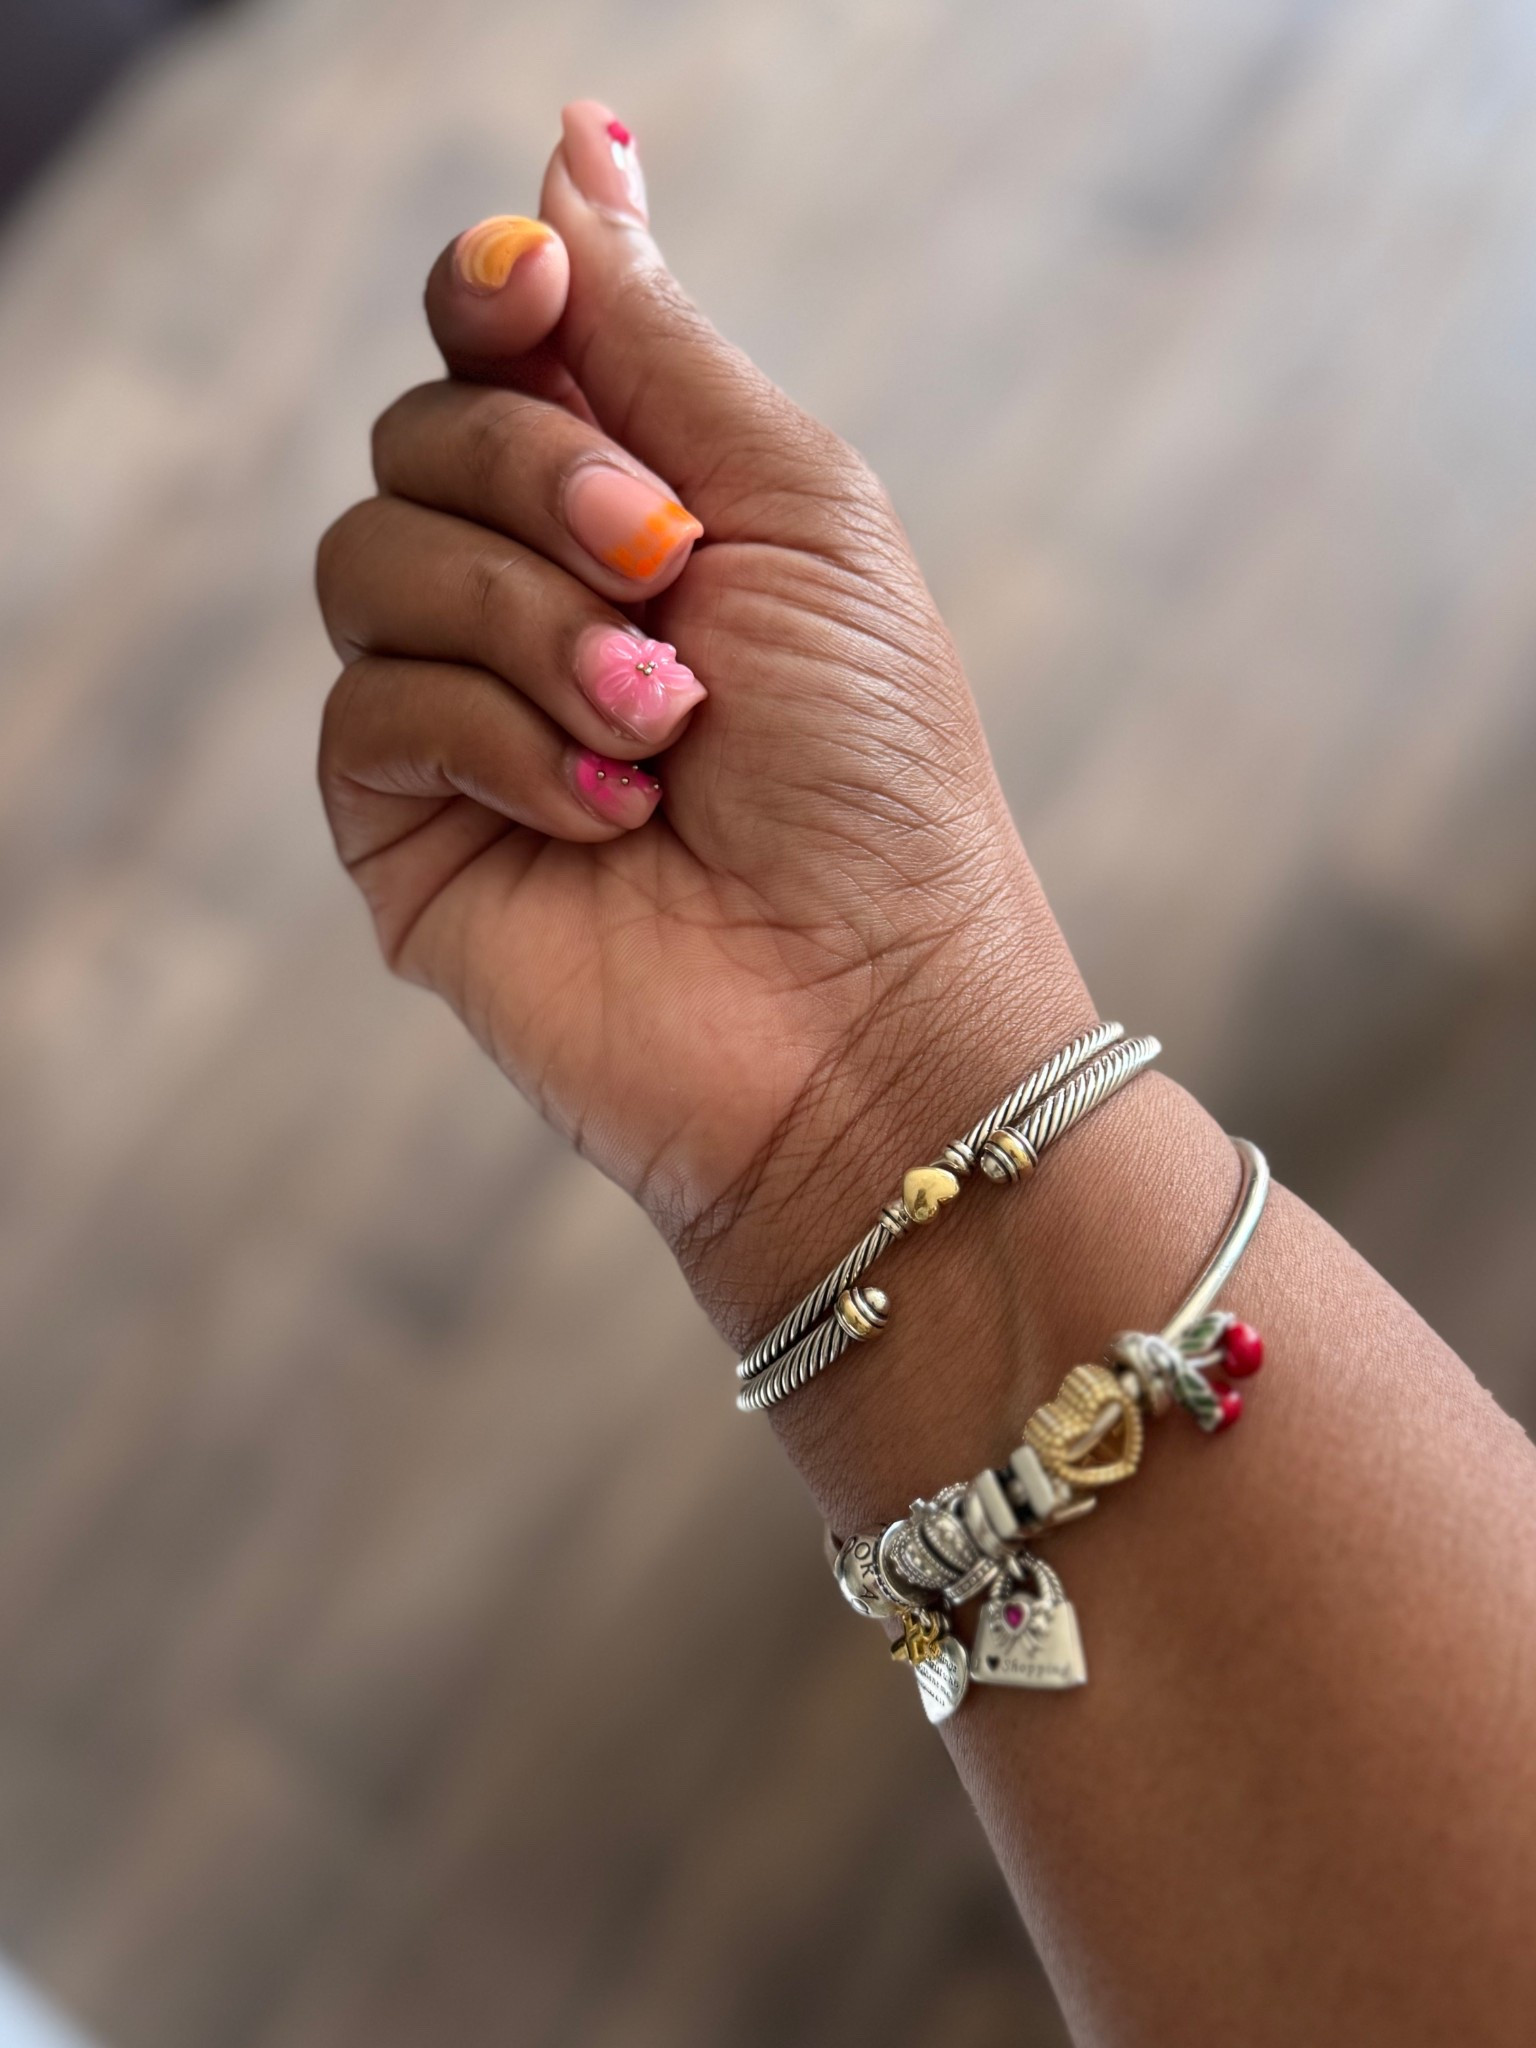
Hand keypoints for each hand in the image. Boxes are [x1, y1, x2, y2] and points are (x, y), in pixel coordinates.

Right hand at [315, 102, 1089, 1340]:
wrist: (869, 1013)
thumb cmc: (875, 773)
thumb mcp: (798, 510)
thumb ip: (662, 343)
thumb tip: (577, 141)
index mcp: (635, 500)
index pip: (497, 337)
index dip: (497, 289)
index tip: (537, 285)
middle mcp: (531, 591)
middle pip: (422, 426)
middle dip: (545, 480)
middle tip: (669, 567)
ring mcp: (461, 712)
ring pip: (371, 556)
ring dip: (532, 623)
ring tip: (663, 726)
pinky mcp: (407, 827)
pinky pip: (372, 708)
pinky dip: (501, 742)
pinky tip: (611, 817)